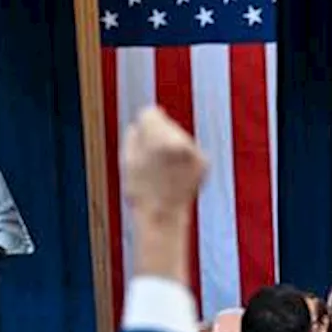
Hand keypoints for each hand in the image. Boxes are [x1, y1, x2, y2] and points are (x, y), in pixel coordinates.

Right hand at [121, 107, 205, 283]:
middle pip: (166, 123)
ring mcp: (194, 151)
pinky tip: (175, 177)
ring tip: (163, 173)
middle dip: (158, 137)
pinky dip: (184, 161)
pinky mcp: (204, 162)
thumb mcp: (126, 160)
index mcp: (158, 138)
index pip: (150, 113)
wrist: (162, 218)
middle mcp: (180, 141)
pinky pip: (190, 151)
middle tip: (151, 163)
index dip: (142, 127)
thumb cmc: (141, 192)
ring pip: (179, 137)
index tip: (141, 141)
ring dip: (171, 148)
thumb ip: (133, 134)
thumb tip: (141, 121)